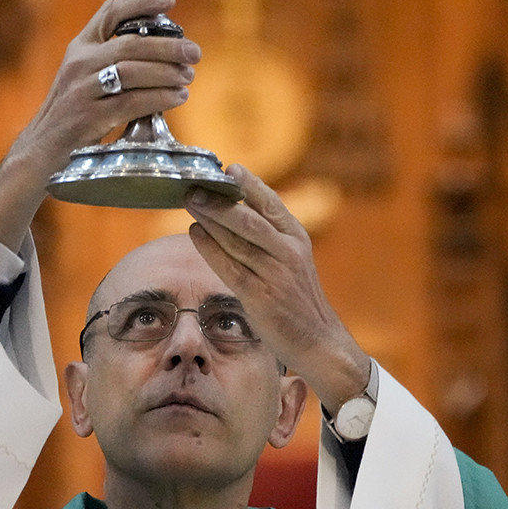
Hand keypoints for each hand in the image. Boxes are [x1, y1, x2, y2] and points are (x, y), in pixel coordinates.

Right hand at [0, 0, 199, 249]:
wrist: (42, 150)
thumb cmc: (72, 114)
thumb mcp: (85, 78)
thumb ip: (113, 61)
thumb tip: (165, 52)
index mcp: (79, 47)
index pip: (110, 12)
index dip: (142, 2)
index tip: (170, 2)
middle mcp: (79, 63)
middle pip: (130, 43)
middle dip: (169, 46)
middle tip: (194, 52)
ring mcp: (82, 90)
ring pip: (133, 71)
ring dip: (167, 72)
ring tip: (188, 76)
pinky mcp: (89, 117)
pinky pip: (132, 102)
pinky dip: (160, 98)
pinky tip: (178, 97)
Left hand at [184, 165, 370, 411]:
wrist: (318, 340)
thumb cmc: (297, 297)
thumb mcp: (292, 258)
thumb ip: (269, 234)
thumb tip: (233, 206)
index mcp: (297, 238)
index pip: (272, 204)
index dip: (250, 184)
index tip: (229, 168)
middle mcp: (289, 252)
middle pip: (250, 219)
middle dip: (220, 201)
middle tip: (195, 186)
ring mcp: (275, 275)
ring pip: (238, 240)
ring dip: (210, 219)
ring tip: (190, 202)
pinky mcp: (260, 297)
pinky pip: (230, 267)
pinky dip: (210, 248)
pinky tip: (194, 233)